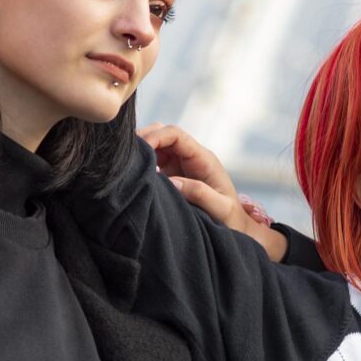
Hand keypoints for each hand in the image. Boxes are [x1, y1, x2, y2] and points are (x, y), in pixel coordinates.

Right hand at [139, 122, 286, 260]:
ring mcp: (181, 164)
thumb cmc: (231, 219)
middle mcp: (191, 157)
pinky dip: (142, 162)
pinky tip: (132, 173)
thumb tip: (172, 181)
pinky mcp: (173, 173)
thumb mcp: (220, 208)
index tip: (138, 149)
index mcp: (203, 159)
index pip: (176, 135)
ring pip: (156, 144)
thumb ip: (199, 193)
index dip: (155, 137)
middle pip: (163, 134)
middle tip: (125, 156)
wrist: (236, 227)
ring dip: (141, 150)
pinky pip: (155, 159)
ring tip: (126, 164)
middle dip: (143, 139)